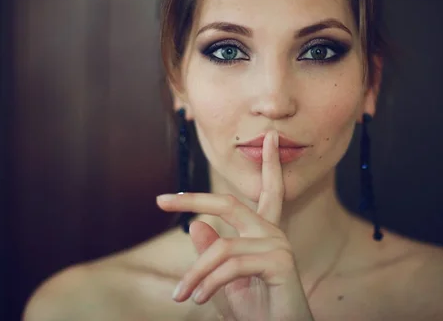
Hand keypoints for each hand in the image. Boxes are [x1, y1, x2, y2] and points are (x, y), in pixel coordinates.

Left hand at [156, 131, 313, 320]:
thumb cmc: (256, 314)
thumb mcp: (223, 282)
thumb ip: (212, 255)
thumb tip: (196, 227)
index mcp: (264, 234)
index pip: (268, 191)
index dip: (269, 165)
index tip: (268, 139)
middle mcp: (274, 233)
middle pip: (231, 204)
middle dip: (195, 199)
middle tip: (162, 200)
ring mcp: (279, 246)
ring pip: (223, 248)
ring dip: (196, 274)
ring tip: (182, 296)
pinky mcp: (281, 262)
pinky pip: (232, 264)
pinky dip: (209, 283)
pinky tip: (200, 299)